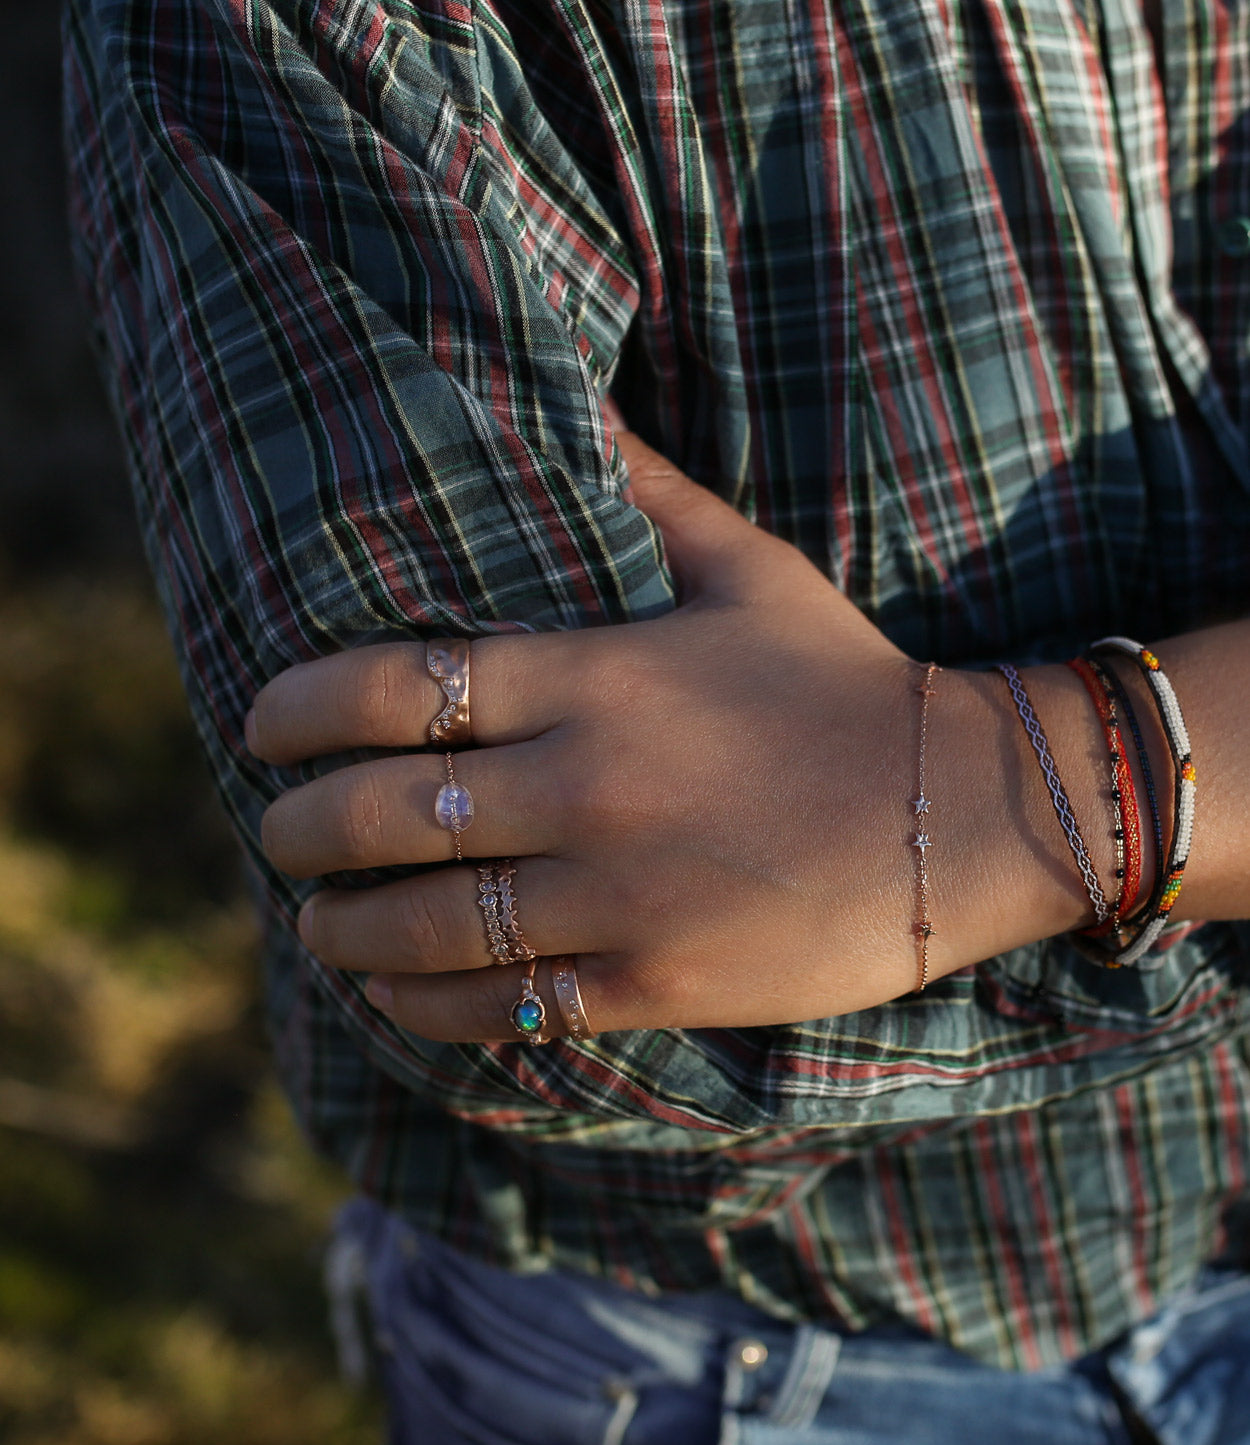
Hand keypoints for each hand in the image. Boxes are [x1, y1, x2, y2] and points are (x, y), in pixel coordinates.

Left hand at [247, 432, 1085, 1041]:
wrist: (964, 812)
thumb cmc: (846, 680)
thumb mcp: (750, 569)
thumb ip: (648, 491)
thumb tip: (572, 396)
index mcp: (596, 678)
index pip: (393, 688)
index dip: (297, 709)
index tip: (258, 725)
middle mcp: (586, 787)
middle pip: (379, 814)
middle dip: (297, 829)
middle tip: (275, 832)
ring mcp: (616, 893)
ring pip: (424, 925)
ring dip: (342, 928)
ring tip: (316, 920)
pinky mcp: (652, 979)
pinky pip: (502, 1006)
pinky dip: (425, 1005)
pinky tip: (393, 993)